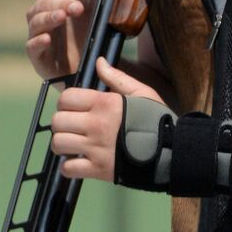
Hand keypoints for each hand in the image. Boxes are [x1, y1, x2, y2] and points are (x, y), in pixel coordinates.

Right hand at [26, 0, 107, 78]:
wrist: (98, 71)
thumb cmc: (91, 34)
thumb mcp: (97, 4)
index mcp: (54, 4)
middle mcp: (42, 19)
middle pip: (41, 4)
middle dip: (59, 2)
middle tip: (79, 7)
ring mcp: (39, 40)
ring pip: (34, 23)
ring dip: (49, 17)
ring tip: (65, 17)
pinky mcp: (40, 62)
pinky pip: (32, 49)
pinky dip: (38, 42)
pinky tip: (49, 38)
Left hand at [51, 57, 162, 181]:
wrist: (173, 152)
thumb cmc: (157, 120)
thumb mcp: (142, 93)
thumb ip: (117, 77)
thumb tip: (99, 61)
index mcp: (104, 103)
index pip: (66, 98)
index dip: (66, 103)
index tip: (74, 109)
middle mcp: (96, 124)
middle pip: (58, 121)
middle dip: (62, 124)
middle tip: (73, 128)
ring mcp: (96, 148)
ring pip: (58, 144)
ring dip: (62, 145)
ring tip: (73, 145)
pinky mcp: (98, 170)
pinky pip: (68, 169)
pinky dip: (68, 167)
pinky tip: (78, 162)